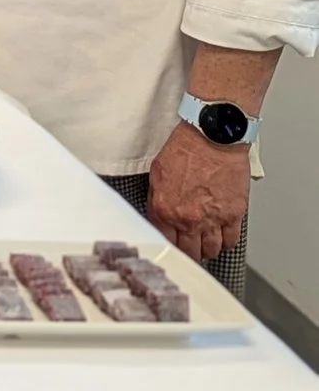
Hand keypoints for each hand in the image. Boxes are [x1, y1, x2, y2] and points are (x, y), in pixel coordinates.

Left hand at [148, 122, 250, 262]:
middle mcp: (188, 219)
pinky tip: (221, 236)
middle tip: (190, 247)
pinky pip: (231, 240)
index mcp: (165, 209)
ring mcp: (212, 219)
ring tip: (205, 243)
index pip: (165, 242)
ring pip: (210, 250)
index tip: (172, 246)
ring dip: (207, 249)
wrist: (211, 139)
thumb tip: (158, 217)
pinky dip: (226, 242)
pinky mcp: (233, 215)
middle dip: (189, 251)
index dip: (169, 245)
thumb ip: (157, 200)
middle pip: (189, 251)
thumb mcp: (157, 174)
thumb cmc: (184, 150)